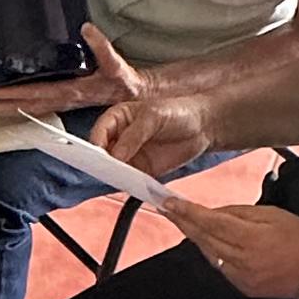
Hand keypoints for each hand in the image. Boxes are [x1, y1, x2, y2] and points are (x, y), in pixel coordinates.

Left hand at [0, 25, 144, 125]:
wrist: (132, 96)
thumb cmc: (122, 81)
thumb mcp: (115, 63)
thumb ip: (101, 46)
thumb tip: (87, 28)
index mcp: (71, 91)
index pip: (38, 93)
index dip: (16, 94)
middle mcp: (62, 100)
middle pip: (25, 107)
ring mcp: (60, 103)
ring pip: (26, 109)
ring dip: (4, 110)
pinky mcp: (61, 101)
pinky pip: (34, 106)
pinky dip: (16, 106)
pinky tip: (3, 103)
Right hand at [85, 37, 215, 174]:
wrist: (203, 127)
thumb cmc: (177, 112)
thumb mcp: (154, 117)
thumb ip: (134, 135)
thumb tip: (115, 155)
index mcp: (117, 118)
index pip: (99, 131)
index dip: (96, 143)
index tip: (97, 155)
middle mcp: (120, 137)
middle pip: (103, 152)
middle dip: (102, 162)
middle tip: (104, 170)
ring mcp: (130, 155)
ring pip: (114, 168)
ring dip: (114, 175)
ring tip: (119, 179)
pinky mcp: (142, 170)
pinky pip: (130, 179)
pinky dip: (129, 184)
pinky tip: (131, 186)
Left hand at [158, 193, 298, 298]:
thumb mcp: (273, 214)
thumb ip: (239, 213)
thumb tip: (212, 213)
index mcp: (251, 238)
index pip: (210, 222)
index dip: (187, 212)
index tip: (168, 202)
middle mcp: (242, 260)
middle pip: (203, 239)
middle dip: (183, 222)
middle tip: (165, 208)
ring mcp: (241, 278)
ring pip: (208, 254)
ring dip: (195, 237)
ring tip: (182, 220)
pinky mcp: (243, 288)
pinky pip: (220, 267)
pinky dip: (212, 252)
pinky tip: (208, 241)